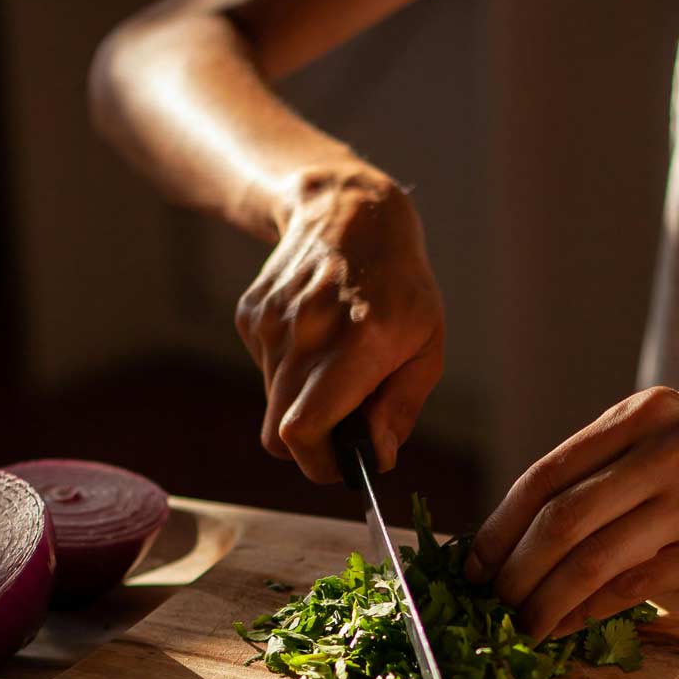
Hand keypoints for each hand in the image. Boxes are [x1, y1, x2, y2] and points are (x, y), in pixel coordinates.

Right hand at [236, 170, 444, 482]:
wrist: (349, 214)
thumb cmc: (400, 286)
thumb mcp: (427, 347)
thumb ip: (400, 408)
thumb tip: (375, 458)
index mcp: (356, 344)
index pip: (303, 431)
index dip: (318, 463)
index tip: (343, 464)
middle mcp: (305, 334)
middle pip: (280, 433)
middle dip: (312, 447)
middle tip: (345, 431)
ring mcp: (270, 323)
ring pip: (272, 405)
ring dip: (303, 404)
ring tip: (337, 367)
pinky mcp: (250, 316)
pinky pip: (264, 373)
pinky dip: (289, 373)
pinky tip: (315, 338)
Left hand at [465, 387, 678, 636]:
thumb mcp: (674, 439)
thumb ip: (607, 468)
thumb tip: (519, 531)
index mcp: (647, 413)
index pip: (550, 472)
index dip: (502, 524)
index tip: (475, 561)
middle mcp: (671, 446)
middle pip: (563, 517)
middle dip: (515, 567)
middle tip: (491, 600)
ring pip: (594, 557)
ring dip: (546, 599)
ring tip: (521, 623)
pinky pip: (634, 586)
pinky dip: (588, 612)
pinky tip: (566, 626)